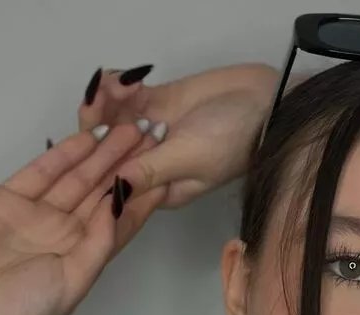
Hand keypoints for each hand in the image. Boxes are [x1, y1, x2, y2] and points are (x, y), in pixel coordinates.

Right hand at [0, 124, 165, 314]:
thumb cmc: (23, 308)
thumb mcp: (74, 281)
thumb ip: (99, 243)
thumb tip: (121, 205)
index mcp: (84, 257)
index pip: (120, 221)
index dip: (142, 197)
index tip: (168, 172)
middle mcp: (64, 233)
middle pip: (101, 193)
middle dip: (127, 165)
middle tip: (153, 136)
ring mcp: (37, 214)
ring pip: (76, 177)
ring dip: (101, 154)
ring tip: (127, 128)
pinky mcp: (8, 198)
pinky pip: (42, 171)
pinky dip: (63, 153)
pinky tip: (87, 136)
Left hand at [77, 62, 279, 208]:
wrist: (266, 100)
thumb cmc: (234, 140)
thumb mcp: (190, 159)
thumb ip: (149, 171)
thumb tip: (113, 191)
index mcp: (161, 190)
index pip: (118, 184)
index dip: (98, 167)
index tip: (93, 144)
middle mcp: (152, 164)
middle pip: (109, 152)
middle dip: (98, 129)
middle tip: (99, 105)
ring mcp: (152, 132)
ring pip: (112, 121)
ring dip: (106, 103)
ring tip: (113, 86)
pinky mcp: (156, 104)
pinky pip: (125, 98)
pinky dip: (118, 88)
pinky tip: (123, 79)